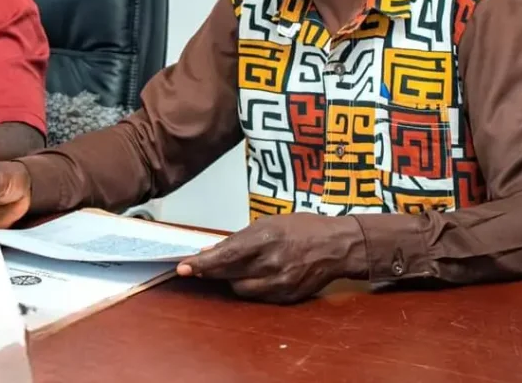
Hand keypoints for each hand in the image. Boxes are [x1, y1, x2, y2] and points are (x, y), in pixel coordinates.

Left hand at [176, 213, 367, 303]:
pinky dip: (249, 287)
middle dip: (210, 272)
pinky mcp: (287, 296)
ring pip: (240, 289)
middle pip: (229, 274)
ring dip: (230, 279)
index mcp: (266, 238)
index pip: (225, 255)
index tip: (183, 268)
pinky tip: (251, 276)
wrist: (338, 246)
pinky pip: (258, 297)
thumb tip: (210, 250)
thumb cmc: (302, 228)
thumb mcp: (269, 223)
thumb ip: (239, 239)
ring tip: (232, 268)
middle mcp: (272, 263)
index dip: (202, 264)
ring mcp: (280, 282)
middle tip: (195, 269)